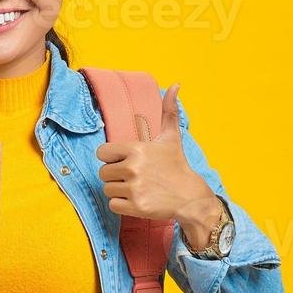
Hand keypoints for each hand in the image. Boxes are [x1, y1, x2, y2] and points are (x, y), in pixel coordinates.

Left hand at [94, 83, 216, 223]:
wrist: (190, 196)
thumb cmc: (176, 165)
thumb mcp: (171, 137)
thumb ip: (168, 111)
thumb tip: (175, 85)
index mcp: (136, 149)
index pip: (102, 153)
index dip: (111, 158)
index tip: (124, 161)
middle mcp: (133, 167)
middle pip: (103, 173)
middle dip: (115, 176)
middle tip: (133, 177)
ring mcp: (134, 188)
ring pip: (107, 189)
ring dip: (118, 191)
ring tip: (137, 188)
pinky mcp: (136, 206)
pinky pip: (113, 205)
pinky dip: (122, 205)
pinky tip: (137, 199)